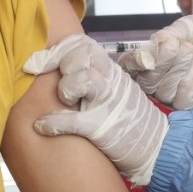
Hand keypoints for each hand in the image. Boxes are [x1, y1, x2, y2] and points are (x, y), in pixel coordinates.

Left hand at [25, 34, 168, 185]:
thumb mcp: (117, 89)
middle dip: (63, 65)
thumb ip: (96, 76)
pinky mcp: (102, 128)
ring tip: (65, 102)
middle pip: (80, 55)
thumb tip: (65, 70)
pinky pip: (72, 121)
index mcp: (110, 71)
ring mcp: (107, 104)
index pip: (82, 44)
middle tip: (61, 85)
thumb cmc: (131, 119)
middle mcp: (110, 81)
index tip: (36, 62)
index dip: (56, 49)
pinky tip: (42, 126)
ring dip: (65, 89)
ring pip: (81, 80)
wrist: (157, 146)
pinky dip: (53, 123)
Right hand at [118, 15, 192, 110]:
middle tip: (177, 46)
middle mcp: (162, 77)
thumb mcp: (191, 25)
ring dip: (174, 72)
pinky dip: (185, 86)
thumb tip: (155, 42)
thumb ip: (173, 33)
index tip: (145, 56)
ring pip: (162, 93)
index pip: (132, 66)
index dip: (134, 63)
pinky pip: (181, 103)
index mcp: (156, 57)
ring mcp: (178, 91)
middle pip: (145, 82)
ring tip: (190, 53)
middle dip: (159, 64)